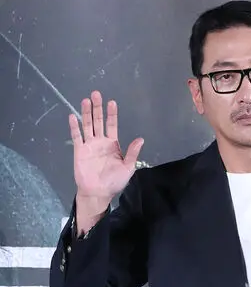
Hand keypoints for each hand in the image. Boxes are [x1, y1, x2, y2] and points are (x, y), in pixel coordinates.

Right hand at [70, 90, 143, 204]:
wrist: (98, 192)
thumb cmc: (114, 181)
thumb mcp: (128, 168)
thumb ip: (132, 153)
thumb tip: (141, 139)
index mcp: (113, 144)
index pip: (112, 125)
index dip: (112, 114)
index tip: (112, 102)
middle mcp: (100, 141)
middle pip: (98, 121)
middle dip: (98, 108)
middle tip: (96, 94)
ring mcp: (89, 145)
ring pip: (87, 125)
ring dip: (86, 113)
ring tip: (86, 100)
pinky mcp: (79, 150)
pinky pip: (76, 136)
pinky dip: (74, 127)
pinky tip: (73, 116)